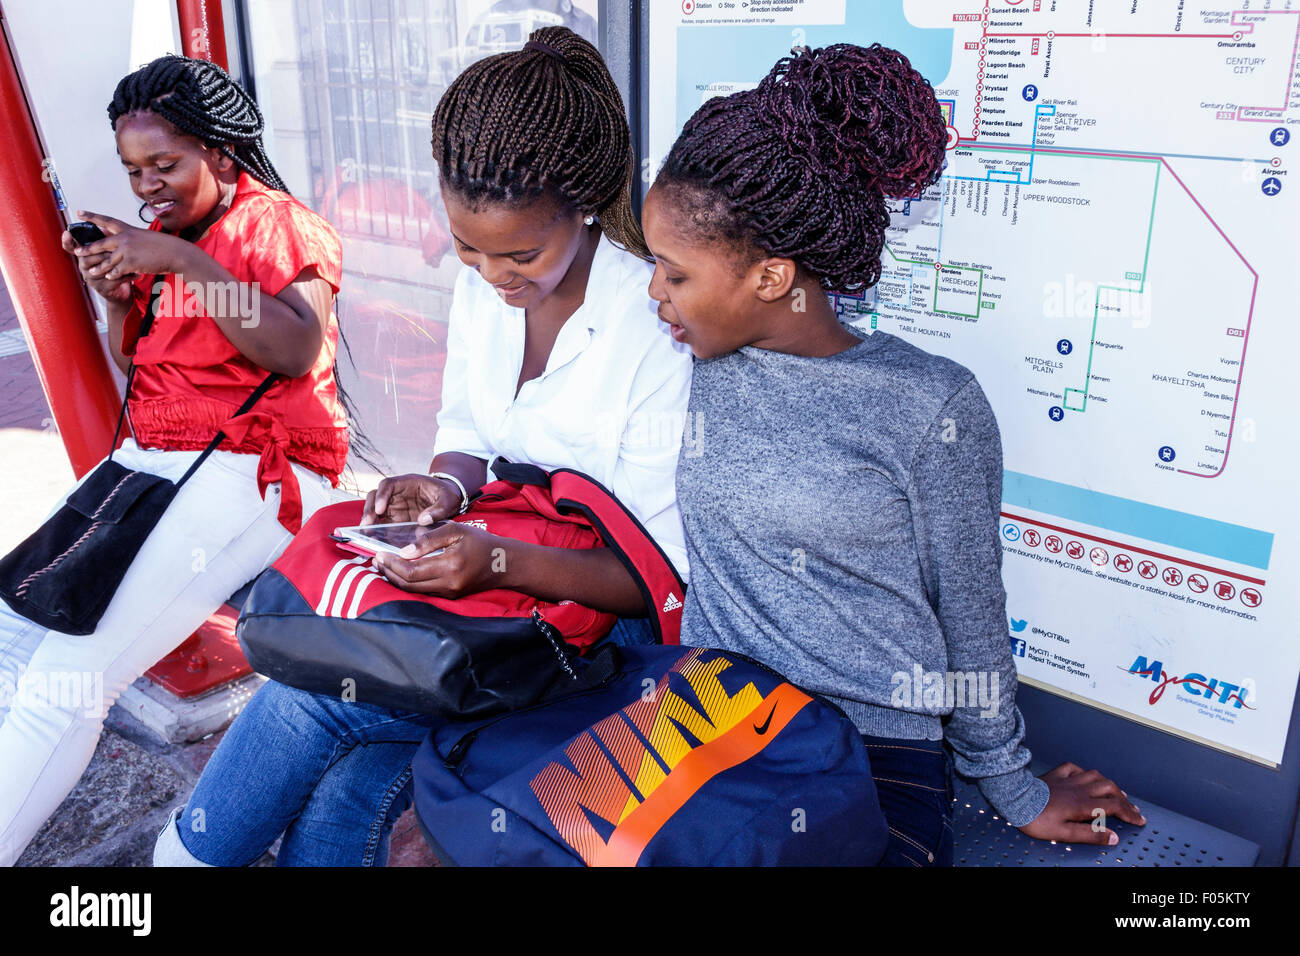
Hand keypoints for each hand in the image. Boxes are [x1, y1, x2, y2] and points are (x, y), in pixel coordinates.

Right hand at [62, 227, 134, 303]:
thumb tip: (105, 225)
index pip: (71, 247)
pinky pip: (112, 280)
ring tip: (127, 261)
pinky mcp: (101, 288)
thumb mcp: (111, 250)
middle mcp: (84, 266)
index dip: (67, 241)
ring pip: (98, 269)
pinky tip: (136, 273)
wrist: (123, 290)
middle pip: (86, 256)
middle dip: (102, 252)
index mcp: (85, 254)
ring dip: (114, 264)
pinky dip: (126, 276)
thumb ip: (106, 239)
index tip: (67, 233)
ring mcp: (91, 278)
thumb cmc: (116, 267)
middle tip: (115, 250)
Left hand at [71, 211, 188, 281]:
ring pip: (107, 260)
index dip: (92, 216)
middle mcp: (124, 239)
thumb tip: (126, 244)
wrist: (176, 253)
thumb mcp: (147, 237)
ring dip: (98, 267)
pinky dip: (113, 274)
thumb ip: (133, 239)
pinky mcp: (131, 263)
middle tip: (77, 251)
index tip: (79, 212)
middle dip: (87, 248)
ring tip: (90, 271)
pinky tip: (109, 276)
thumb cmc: (165, 246)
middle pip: (101, 244)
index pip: (106, 221)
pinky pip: (117, 270)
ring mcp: (127, 251)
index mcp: (128, 230)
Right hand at [361, 473, 461, 526]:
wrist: (449, 501)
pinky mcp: (394, 519)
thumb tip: (422, 520)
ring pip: (374, 510)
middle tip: (367, 524)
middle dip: (369, 509)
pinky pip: (382, 524)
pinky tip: (375, 541)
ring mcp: (394, 506)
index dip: (381, 496)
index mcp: (407, 483)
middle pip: (374, 497)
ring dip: (369, 521)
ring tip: (367, 533)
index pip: (388, 485)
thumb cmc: (447, 496)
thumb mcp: (448, 500)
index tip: (380, 509)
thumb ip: (438, 509)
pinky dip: (376, 531)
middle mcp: (396, 494)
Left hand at [372, 522, 506, 598]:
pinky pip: (424, 591)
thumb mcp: (456, 531)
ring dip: (396, 579)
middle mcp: (448, 584)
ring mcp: (449, 592)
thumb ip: (430, 539)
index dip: (392, 564)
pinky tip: (401, 571)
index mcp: (450, 566)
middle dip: (389, 573)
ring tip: (384, 566)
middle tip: (376, 560)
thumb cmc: (481, 542)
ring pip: (414, 590)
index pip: (411, 570)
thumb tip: (404, 551)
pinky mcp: (451, 595)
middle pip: (409, 584)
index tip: (379, 553)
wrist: (504, 562)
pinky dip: (409, 582)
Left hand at [1019, 762, 1145, 844]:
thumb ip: (1090, 835)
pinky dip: (1085, 772)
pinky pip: (1074, 768)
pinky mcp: (1055, 774)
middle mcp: (1079, 788)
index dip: (1130, 814)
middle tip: (1132, 809)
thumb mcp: (1064, 833)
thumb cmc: (1036, 818)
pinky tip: (1086, 776)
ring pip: (1096, 776)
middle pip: (1110, 789)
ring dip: (1109, 784)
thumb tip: (1113, 837)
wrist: (1013, 799)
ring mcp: (1067, 779)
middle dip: (1125, 799)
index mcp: (1083, 804)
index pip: (1114, 807)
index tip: (1140, 820)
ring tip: (1117, 792)